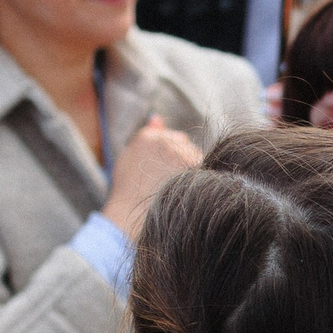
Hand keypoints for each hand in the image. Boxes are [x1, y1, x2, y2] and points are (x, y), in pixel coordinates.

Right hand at [103, 115, 203, 235]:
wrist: (129, 216)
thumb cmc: (128, 191)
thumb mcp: (130, 158)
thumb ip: (147, 135)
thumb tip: (157, 117)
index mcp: (147, 137)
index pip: (177, 139)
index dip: (175, 158)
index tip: (167, 174)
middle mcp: (164, 141)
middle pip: (188, 147)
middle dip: (185, 162)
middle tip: (171, 183)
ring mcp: (179, 155)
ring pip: (197, 158)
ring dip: (194, 171)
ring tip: (177, 189)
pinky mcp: (191, 169)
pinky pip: (205, 169)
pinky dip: (201, 180)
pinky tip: (187, 193)